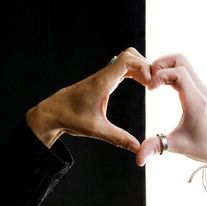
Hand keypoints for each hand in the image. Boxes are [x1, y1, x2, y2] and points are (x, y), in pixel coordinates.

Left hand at [26, 47, 149, 152]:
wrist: (53, 112)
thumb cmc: (71, 118)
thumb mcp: (96, 130)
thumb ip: (119, 138)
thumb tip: (138, 148)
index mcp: (102, 83)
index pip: (126, 60)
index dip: (143, 67)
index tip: (150, 83)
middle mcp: (103, 76)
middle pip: (129, 55)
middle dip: (145, 65)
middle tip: (153, 83)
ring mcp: (103, 76)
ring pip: (126, 60)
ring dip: (140, 68)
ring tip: (149, 84)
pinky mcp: (102, 81)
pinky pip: (122, 69)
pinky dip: (134, 72)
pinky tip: (140, 84)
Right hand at [136, 54, 206, 172]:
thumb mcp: (181, 147)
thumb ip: (158, 148)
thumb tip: (138, 159)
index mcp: (196, 102)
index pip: (178, 72)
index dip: (159, 75)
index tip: (149, 89)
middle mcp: (200, 91)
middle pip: (180, 60)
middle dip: (159, 64)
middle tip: (148, 81)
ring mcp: (202, 89)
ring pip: (183, 64)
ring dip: (165, 67)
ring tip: (153, 84)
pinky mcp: (201, 92)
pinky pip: (185, 72)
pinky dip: (171, 73)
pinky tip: (163, 87)